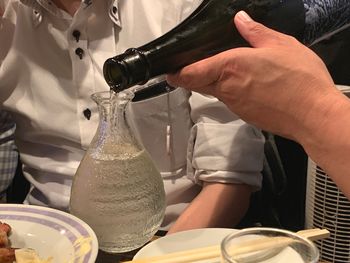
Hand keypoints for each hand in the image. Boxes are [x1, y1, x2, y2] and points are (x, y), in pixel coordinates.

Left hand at [167, 11, 337, 139]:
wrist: (313, 115)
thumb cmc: (300, 80)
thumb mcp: (281, 45)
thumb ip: (256, 32)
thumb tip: (240, 20)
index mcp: (230, 66)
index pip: (190, 74)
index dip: (177, 73)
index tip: (170, 71)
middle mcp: (227, 88)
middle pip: (198, 84)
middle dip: (193, 76)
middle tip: (195, 66)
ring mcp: (234, 105)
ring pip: (214, 92)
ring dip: (214, 83)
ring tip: (230, 71)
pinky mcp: (244, 115)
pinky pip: (230, 101)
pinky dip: (231, 92)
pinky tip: (248, 85)